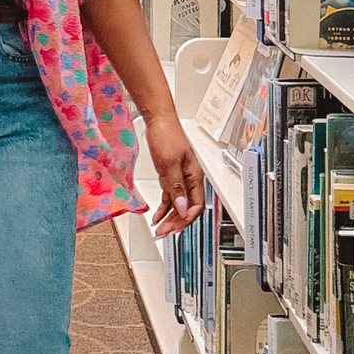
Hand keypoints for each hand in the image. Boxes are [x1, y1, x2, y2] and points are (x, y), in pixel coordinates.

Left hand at [143, 109, 205, 237]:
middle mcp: (190, 179)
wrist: (158, 120)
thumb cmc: (167, 135)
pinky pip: (170, 196)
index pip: (195, 206)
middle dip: (176, 223)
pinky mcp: (171, 175)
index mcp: (195, 176)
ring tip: (160, 229)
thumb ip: (176, 188)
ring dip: (169, 217)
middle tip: (164, 234)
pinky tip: (157, 216)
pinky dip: (164, 207)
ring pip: (178, 204)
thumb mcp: (169, 164)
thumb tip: (183, 208)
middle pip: (187, 208)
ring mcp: (181, 177)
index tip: (172, 228)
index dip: (184, 219)